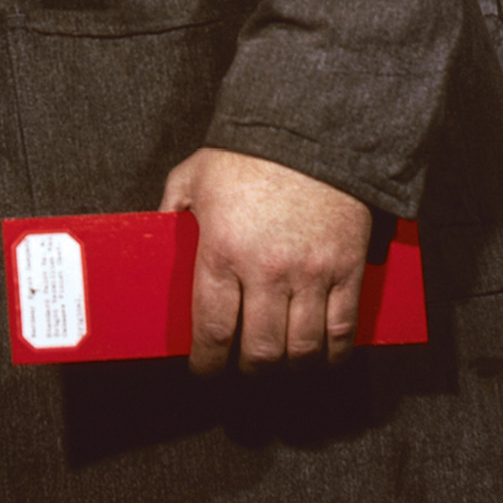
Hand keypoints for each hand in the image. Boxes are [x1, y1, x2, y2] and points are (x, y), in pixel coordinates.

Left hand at [160, 146, 371, 375]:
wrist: (310, 131)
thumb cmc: (246, 154)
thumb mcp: (192, 176)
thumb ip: (171, 209)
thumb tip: (157, 236)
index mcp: (221, 250)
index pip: (212, 329)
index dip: (207, 362)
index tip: (204, 371)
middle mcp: (265, 270)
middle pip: (260, 349)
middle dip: (249, 369)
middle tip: (243, 368)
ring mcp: (310, 273)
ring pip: (302, 349)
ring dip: (289, 367)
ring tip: (280, 364)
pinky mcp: (346, 269)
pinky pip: (342, 329)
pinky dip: (333, 355)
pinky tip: (322, 359)